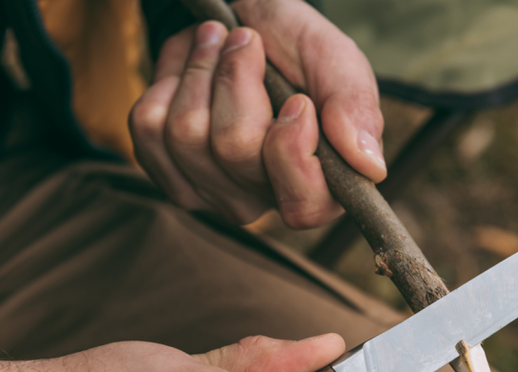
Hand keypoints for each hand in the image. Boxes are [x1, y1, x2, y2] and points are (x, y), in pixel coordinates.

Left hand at [129, 0, 385, 228]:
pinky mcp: (167, 172)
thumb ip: (354, 107)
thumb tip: (369, 167)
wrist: (246, 20)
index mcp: (321, 187)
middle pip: (233, 150)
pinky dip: (167, 78)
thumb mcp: (337, 62)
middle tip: (247, 40)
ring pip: (186, 135)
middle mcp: (263, 201)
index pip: (302, 205)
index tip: (298, 98)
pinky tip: (190, 67)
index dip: (290, 150)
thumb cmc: (296, 47)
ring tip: (217, 43)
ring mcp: (210, 192)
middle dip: (236, 77)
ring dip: (200, 70)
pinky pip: (148, 127)